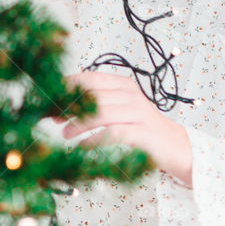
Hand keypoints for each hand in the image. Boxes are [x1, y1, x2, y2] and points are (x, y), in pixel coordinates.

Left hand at [54, 71, 192, 187]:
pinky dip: (94, 140)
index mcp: (124, 85)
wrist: (174, 146)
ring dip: (78, 124)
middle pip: (92, 95)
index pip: (90, 78)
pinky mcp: (142, 132)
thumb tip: (62, 108)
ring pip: (101, 113)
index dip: (67, 86)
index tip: (50, 97)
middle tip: (53, 117)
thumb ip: (97, 105)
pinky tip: (82, 146)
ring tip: (66, 134)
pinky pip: (112, 133)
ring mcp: (138, 113)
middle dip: (69, 106)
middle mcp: (131, 95)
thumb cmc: (142, 129)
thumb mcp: (120, 111)